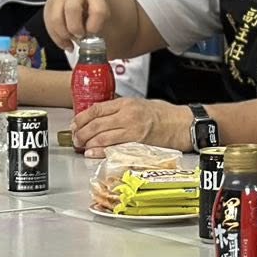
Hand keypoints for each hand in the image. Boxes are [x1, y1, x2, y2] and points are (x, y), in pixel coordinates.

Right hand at [42, 0, 112, 52]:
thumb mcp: (102, 3)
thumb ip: (100, 21)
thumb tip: (100, 48)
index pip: (97, 10)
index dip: (95, 26)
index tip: (93, 32)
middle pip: (73, 11)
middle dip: (76, 29)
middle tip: (81, 36)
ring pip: (56, 18)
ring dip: (64, 35)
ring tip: (72, 41)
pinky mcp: (48, 3)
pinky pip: (48, 24)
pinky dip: (56, 37)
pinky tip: (65, 43)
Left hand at [72, 97, 191, 155]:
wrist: (182, 124)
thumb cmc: (163, 114)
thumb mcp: (139, 103)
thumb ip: (120, 109)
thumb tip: (100, 116)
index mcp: (126, 103)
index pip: (97, 109)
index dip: (81, 118)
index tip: (74, 124)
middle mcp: (128, 115)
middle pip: (96, 124)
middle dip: (81, 132)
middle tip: (75, 138)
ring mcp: (132, 130)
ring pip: (102, 136)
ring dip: (88, 143)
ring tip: (81, 146)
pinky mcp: (137, 144)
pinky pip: (114, 148)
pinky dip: (100, 151)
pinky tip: (92, 153)